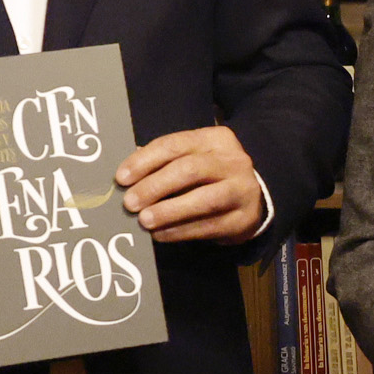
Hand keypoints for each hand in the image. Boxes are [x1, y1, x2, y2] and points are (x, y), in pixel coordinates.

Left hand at [119, 125, 266, 245]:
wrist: (253, 197)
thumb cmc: (210, 175)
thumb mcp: (193, 158)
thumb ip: (164, 162)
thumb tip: (126, 178)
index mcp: (216, 139)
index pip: (175, 145)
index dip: (145, 161)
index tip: (121, 178)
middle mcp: (234, 161)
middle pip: (190, 170)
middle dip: (155, 187)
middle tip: (130, 203)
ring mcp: (243, 190)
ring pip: (203, 200)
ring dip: (169, 211)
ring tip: (144, 221)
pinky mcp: (244, 219)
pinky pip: (208, 226)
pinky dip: (180, 231)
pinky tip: (160, 234)